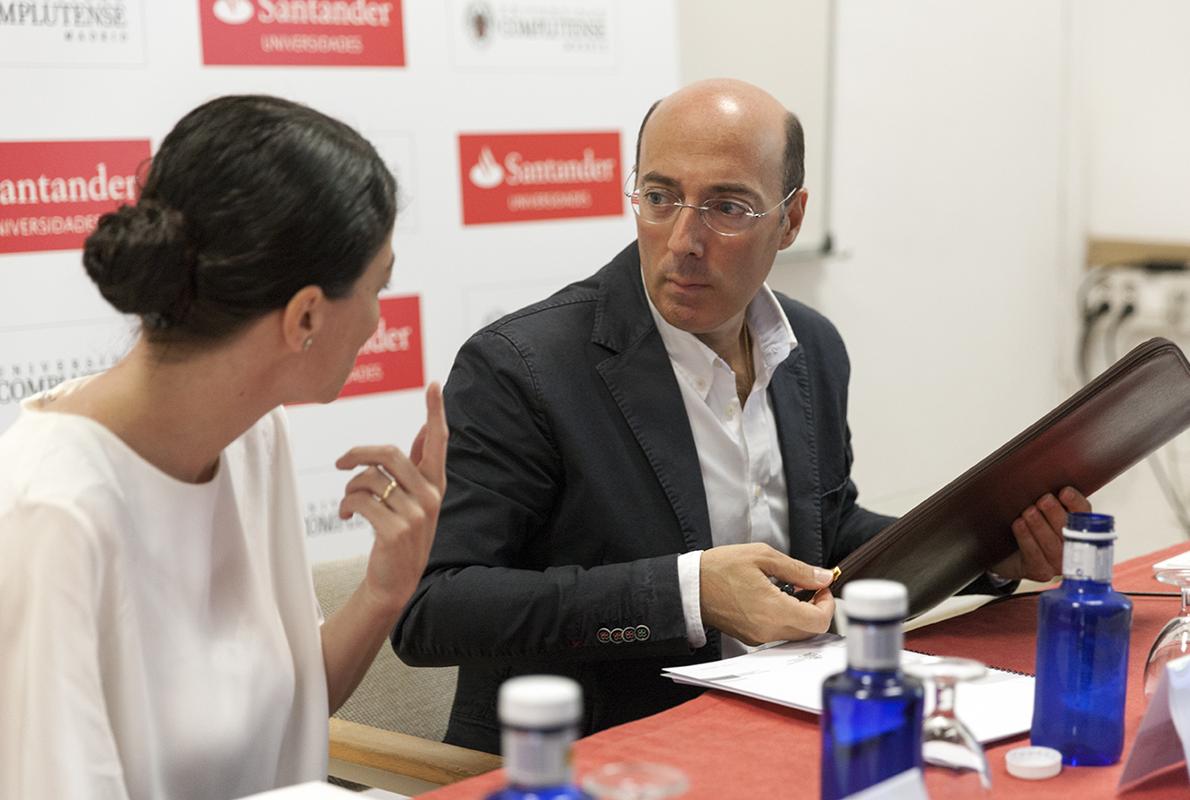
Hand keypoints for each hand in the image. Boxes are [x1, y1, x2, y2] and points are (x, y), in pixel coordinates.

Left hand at [335, 383, 447, 615]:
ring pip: (370, 479)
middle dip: (358, 454)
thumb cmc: (401, 536)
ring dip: (350, 489)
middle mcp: (430, 497)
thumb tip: (424, 431)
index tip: (434, 385)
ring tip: (348, 504)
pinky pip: (361, 501)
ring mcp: (415, 514)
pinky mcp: (396, 530)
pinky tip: (347, 515)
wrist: (394, 582)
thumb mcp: (416, 501)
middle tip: (340, 462)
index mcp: (435, 485)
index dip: (435, 413)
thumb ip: (420, 468)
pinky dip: (347, 505)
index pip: (438, 442)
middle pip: (389, 454)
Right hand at [700, 543, 835, 645]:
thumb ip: (798, 569)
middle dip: (817, 609)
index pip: (819, 621)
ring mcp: (759, 637)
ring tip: (792, 590)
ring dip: (802, 614)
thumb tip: (823, 577)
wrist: (690, 586)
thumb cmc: (720, 568)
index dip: (828, 604)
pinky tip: (777, 599)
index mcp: (773, 610)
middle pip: (811, 631)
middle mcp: (768, 630)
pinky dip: (787, 619)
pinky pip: (779, 633)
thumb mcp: (762, 556)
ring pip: (796, 634)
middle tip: (810, 587)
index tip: (820, 587)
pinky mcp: (751, 638)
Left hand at [991, 486, 1090, 581]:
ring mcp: (1057, 564)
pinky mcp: (1040, 572)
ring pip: (1053, 545)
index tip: (1064, 492)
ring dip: (1040, 526)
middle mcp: (1072, 549)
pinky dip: (1026, 539)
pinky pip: (1035, 556)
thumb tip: (1044, 476)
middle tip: (1043, 500)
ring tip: (1028, 512)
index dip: (1076, 504)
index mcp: (1078, 529)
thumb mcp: (1038, 510)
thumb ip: (1048, 498)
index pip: (1084, 515)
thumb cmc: (1026, 528)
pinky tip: (1019, 525)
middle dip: (1055, 514)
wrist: (1005, 553)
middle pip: (1069, 532)